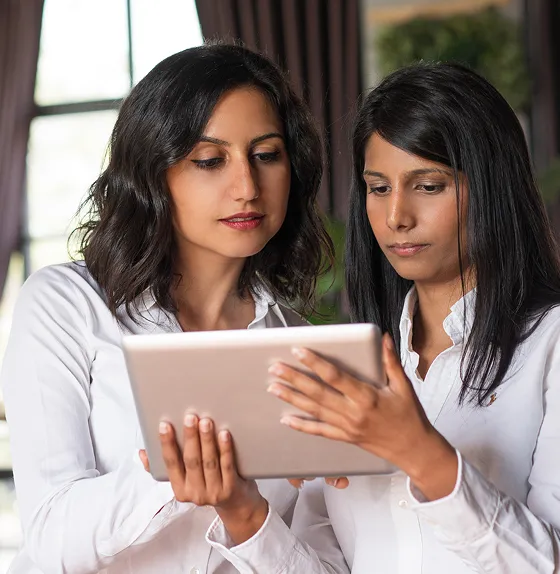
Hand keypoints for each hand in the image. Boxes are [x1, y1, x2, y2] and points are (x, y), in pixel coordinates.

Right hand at [144, 415, 267, 543]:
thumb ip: (161, 467)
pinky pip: (227, 466)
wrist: (236, 504)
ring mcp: (213, 492)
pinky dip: (225, 449)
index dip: (166, 444)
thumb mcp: (183, 480)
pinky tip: (224, 434)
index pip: (170, 463)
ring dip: (207, 440)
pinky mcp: (231, 489)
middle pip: (191, 461)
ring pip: (208, 462)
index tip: (164, 425)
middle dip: (190, 437)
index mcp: (179, 489)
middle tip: (190, 417)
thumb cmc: (206, 484)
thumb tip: (142, 452)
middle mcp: (195, 493)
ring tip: (206, 421)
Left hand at [267, 334, 457, 500]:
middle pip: (318, 393)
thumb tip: (384, 338)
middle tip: (275, 368)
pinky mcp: (345, 437)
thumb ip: (391, 361)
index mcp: (368, 396)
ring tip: (274, 387)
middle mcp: (354, 412)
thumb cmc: (410, 416)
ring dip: (292, 398)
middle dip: (295, 379)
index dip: (315, 363)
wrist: (414, 450)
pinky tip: (286, 419)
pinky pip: (320, 431)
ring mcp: (347, 427)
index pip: (335, 376)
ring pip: (314, 411)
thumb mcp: (404, 386)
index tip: (298, 351)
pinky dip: (302, 426)